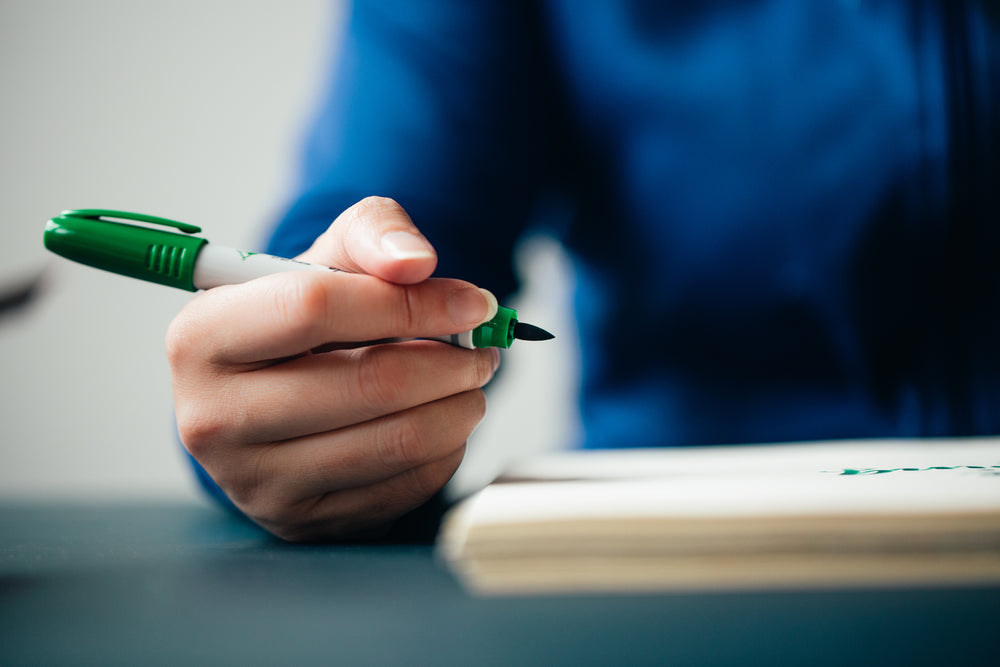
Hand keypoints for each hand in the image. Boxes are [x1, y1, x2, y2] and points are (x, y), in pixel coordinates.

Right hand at [166, 197, 499, 540]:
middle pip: (369, 383)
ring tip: (471, 381)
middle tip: (483, 349)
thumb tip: (416, 261)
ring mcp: (253, 481)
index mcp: (201, 336)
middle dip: (451, 362)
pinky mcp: (298, 522)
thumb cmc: (302, 316)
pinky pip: (402, 487)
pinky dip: (444, 450)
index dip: (410, 302)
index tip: (471, 304)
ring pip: (396, 442)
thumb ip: (374, 232)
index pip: (314, 307)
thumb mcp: (328, 253)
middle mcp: (212, 417)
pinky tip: (441, 422)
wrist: (274, 393)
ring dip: (460, 406)